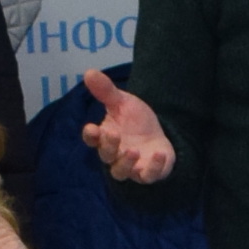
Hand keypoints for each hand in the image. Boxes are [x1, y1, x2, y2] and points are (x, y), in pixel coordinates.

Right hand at [79, 69, 173, 184]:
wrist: (158, 136)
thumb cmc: (135, 121)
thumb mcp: (122, 102)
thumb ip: (106, 91)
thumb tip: (89, 72)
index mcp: (105, 137)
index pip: (92, 139)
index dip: (90, 135)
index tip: (91, 128)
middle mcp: (114, 155)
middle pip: (106, 156)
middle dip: (109, 146)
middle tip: (114, 134)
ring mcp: (131, 167)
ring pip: (121, 172)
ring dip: (126, 162)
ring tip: (133, 150)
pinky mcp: (148, 173)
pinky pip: (148, 176)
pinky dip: (153, 167)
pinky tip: (159, 154)